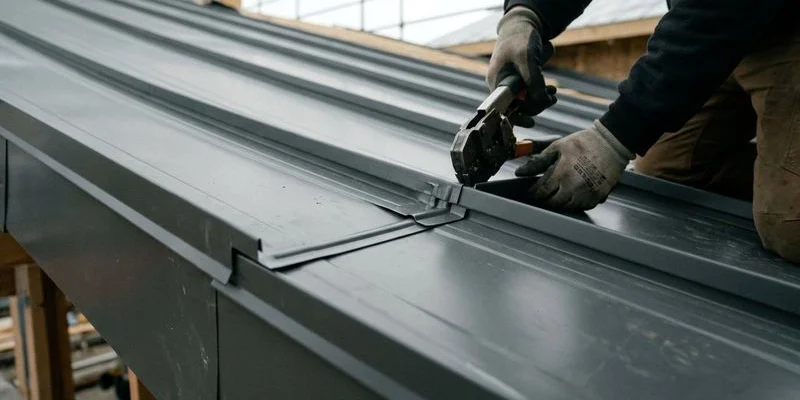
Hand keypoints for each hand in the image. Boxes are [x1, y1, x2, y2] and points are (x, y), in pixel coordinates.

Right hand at [486, 6, 556, 127]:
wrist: (523, 24)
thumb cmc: (520, 39)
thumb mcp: (527, 59)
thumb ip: (533, 82)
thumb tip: (541, 102)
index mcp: (497, 83)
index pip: (504, 108)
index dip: (517, 117)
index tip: (531, 122)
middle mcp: (501, 86)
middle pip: (518, 107)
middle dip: (536, 105)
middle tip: (551, 99)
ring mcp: (511, 84)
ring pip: (526, 101)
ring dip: (541, 100)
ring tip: (553, 93)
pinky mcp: (520, 81)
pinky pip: (530, 93)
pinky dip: (541, 93)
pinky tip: (551, 90)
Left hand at [515, 120, 633, 210]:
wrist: (611, 142)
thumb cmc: (583, 143)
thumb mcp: (557, 148)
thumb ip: (538, 162)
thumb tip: (520, 172)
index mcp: (562, 173)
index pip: (542, 191)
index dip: (533, 193)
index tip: (530, 192)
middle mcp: (575, 186)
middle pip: (553, 202)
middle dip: (545, 200)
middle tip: (542, 196)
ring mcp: (588, 193)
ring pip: (568, 207)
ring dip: (560, 203)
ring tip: (556, 195)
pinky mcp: (599, 195)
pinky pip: (583, 207)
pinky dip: (576, 204)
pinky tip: (572, 195)